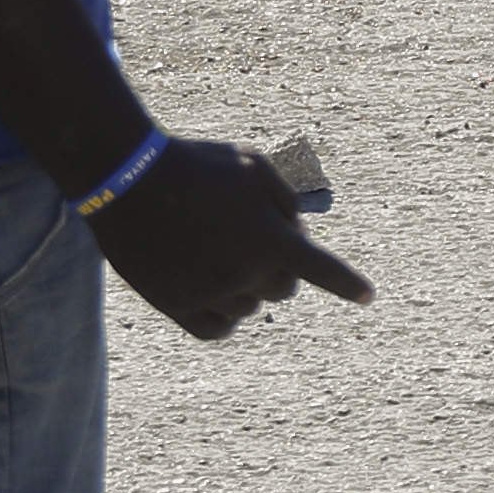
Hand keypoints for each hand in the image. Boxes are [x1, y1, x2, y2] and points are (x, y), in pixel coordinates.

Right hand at [94, 138, 366, 342]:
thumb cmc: (196, 164)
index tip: (368, 296)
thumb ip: (285, 202)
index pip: (324, 271)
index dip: (349, 285)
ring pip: (251, 307)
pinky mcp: (175, 306)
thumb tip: (300, 238)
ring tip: (219, 250)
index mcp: (271, 239)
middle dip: (280, 267)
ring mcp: (208, 293)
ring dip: (249, 287)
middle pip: (285, 289)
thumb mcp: (253, 165)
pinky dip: (225, 315)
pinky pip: (218, 328)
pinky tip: (217, 292)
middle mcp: (244, 273)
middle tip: (254, 239)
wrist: (125, 178)